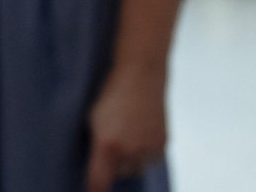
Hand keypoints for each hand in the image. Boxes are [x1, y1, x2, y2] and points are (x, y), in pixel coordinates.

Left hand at [84, 62, 166, 190]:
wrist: (141, 76)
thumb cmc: (110, 94)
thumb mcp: (92, 118)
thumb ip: (94, 145)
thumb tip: (96, 165)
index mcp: (107, 144)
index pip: (99, 180)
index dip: (93, 190)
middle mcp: (130, 151)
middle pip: (118, 173)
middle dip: (112, 164)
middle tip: (110, 142)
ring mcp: (149, 149)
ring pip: (135, 168)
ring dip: (128, 160)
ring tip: (125, 134)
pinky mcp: (163, 145)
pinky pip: (150, 160)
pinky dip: (143, 153)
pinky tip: (138, 134)